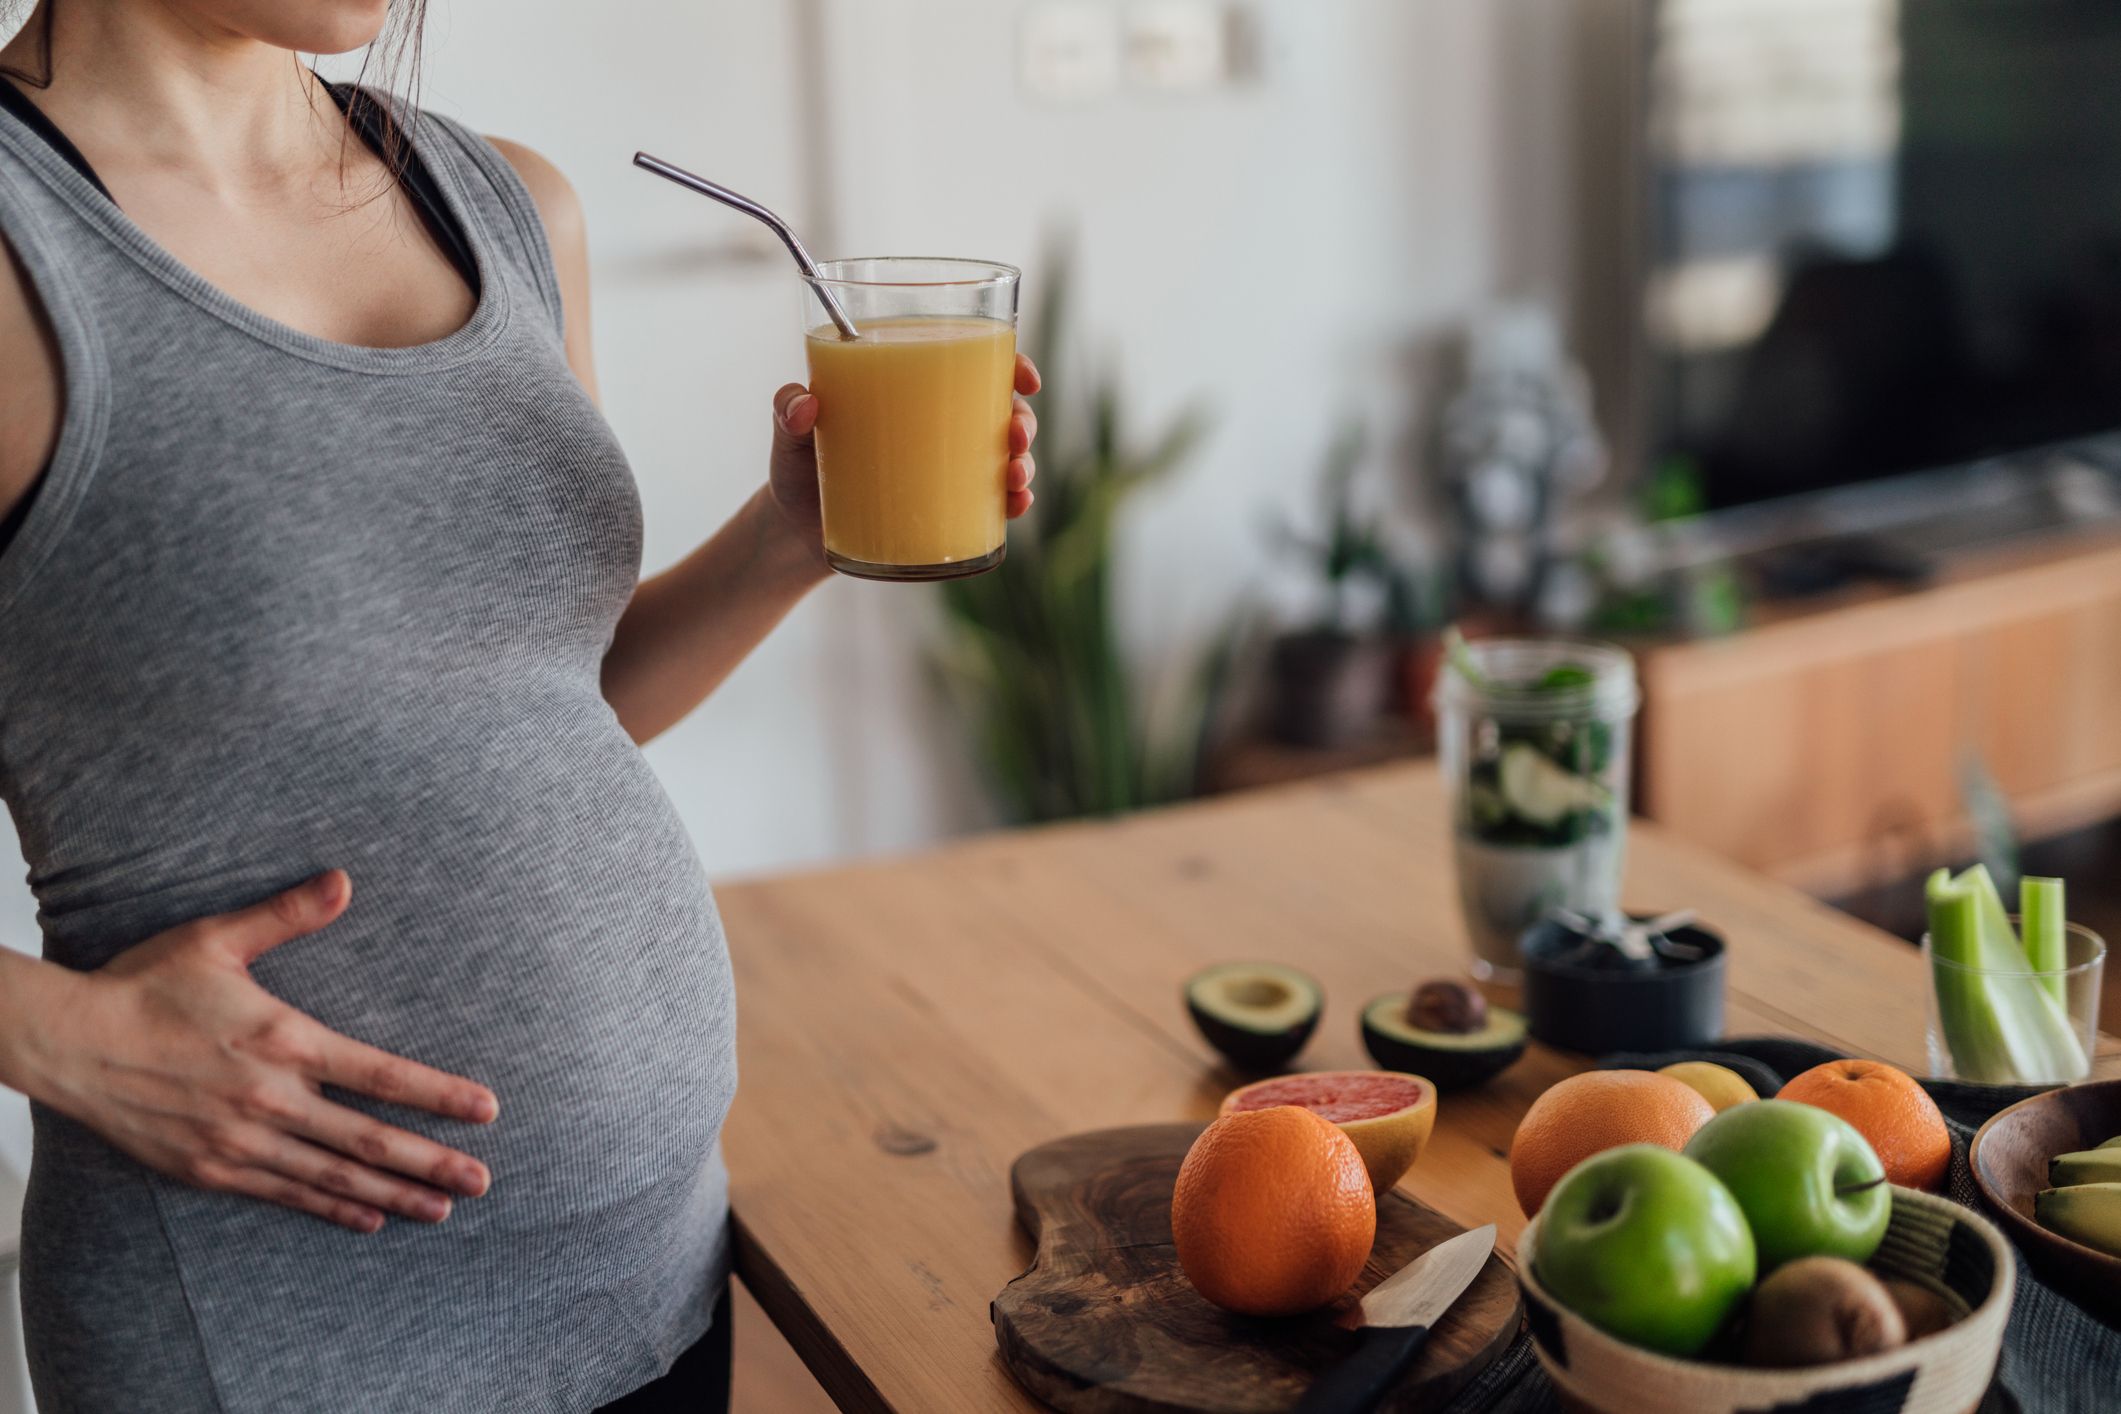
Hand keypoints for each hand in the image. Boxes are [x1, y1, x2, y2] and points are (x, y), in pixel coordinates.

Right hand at [25, 871, 497, 1233]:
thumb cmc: (143, 985)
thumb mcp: (217, 939)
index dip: (438, 1095)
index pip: (380, 1075)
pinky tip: (368, 1218)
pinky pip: (286, 1194)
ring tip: (442, 1209)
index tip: (487, 1111)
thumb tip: (344, 880)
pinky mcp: (211, 1169)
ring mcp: (240, 1141)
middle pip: (369, 1140)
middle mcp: (270, 1099)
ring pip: (333, 1176)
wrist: (68, 1043)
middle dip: (432, 1162)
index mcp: (283, 1041)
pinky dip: (331, 1208)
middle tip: (483, 1181)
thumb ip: (287, 915)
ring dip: (393, 1194)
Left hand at [765, 353, 1043, 545]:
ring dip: (1023, 464)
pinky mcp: (945, 511)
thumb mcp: (788, 434)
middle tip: (1014, 437)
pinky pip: (992, 505)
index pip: (973, 365)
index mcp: (913, 391)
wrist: (795, 534)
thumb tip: (806, 405)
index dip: (1011, 365)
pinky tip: (1016, 505)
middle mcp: (938, 428)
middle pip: (1000, 411)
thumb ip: (786, 410)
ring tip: (1014, 478)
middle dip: (1023, 421)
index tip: (1024, 379)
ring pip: (1004, 458)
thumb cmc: (798, 468)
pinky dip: (1012, 503)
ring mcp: (946, 470)